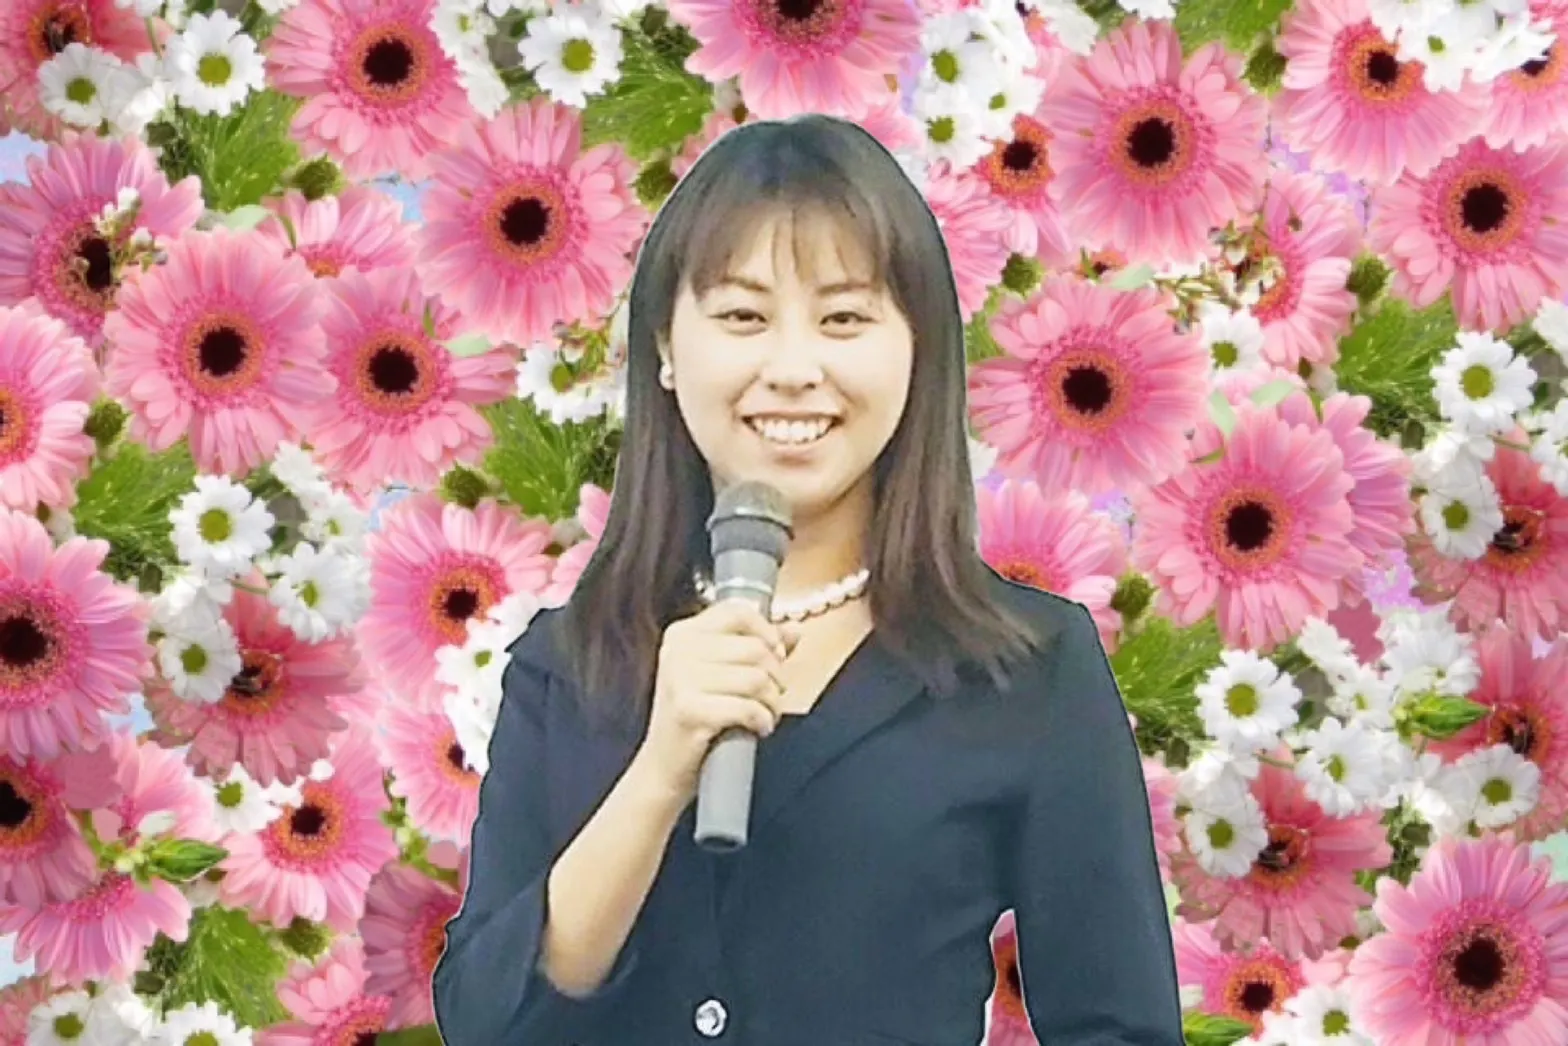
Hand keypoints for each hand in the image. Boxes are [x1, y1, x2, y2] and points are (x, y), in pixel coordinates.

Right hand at [633, 600, 801, 805]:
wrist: (663, 768)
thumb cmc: (697, 718)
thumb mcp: (722, 675)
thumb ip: (758, 648)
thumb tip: (795, 631)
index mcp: (682, 634)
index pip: (738, 612)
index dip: (767, 633)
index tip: (777, 657)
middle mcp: (677, 650)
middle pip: (754, 648)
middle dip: (776, 676)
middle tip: (771, 697)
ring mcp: (679, 679)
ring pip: (756, 678)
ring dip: (772, 701)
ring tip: (765, 714)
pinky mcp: (689, 710)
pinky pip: (748, 707)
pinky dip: (763, 720)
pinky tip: (758, 728)